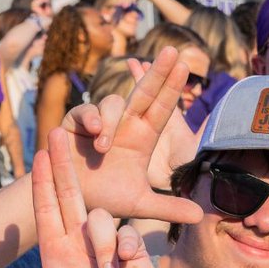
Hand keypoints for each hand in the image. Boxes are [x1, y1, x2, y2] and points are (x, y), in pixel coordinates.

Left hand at [0, 132, 165, 267]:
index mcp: (56, 254)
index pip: (45, 210)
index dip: (41, 183)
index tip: (38, 155)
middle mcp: (78, 243)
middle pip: (70, 195)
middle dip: (62, 165)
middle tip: (56, 131)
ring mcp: (105, 245)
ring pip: (103, 218)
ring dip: (104, 246)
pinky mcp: (130, 250)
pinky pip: (127, 234)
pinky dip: (124, 251)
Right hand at [59, 47, 201, 224]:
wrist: (69, 203)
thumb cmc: (105, 199)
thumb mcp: (140, 205)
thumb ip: (168, 207)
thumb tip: (199, 216)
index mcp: (142, 137)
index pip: (161, 108)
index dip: (172, 87)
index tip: (185, 66)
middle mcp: (124, 124)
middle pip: (144, 91)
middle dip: (157, 71)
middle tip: (173, 51)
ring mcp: (100, 120)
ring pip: (111, 102)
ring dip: (110, 122)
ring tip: (103, 148)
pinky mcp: (75, 122)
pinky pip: (86, 110)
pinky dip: (90, 120)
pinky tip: (92, 135)